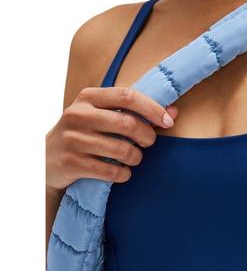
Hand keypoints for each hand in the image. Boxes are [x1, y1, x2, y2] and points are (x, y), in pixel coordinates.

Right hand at [46, 86, 177, 191]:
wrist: (48, 160)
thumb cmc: (85, 134)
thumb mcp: (102, 116)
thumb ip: (135, 113)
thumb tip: (174, 113)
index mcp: (87, 97)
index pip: (127, 96)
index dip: (153, 109)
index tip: (167, 122)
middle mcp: (78, 115)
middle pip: (128, 125)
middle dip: (147, 137)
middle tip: (148, 143)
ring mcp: (73, 140)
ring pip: (123, 151)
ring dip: (136, 158)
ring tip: (133, 158)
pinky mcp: (72, 163)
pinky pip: (112, 172)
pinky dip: (124, 174)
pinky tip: (122, 172)